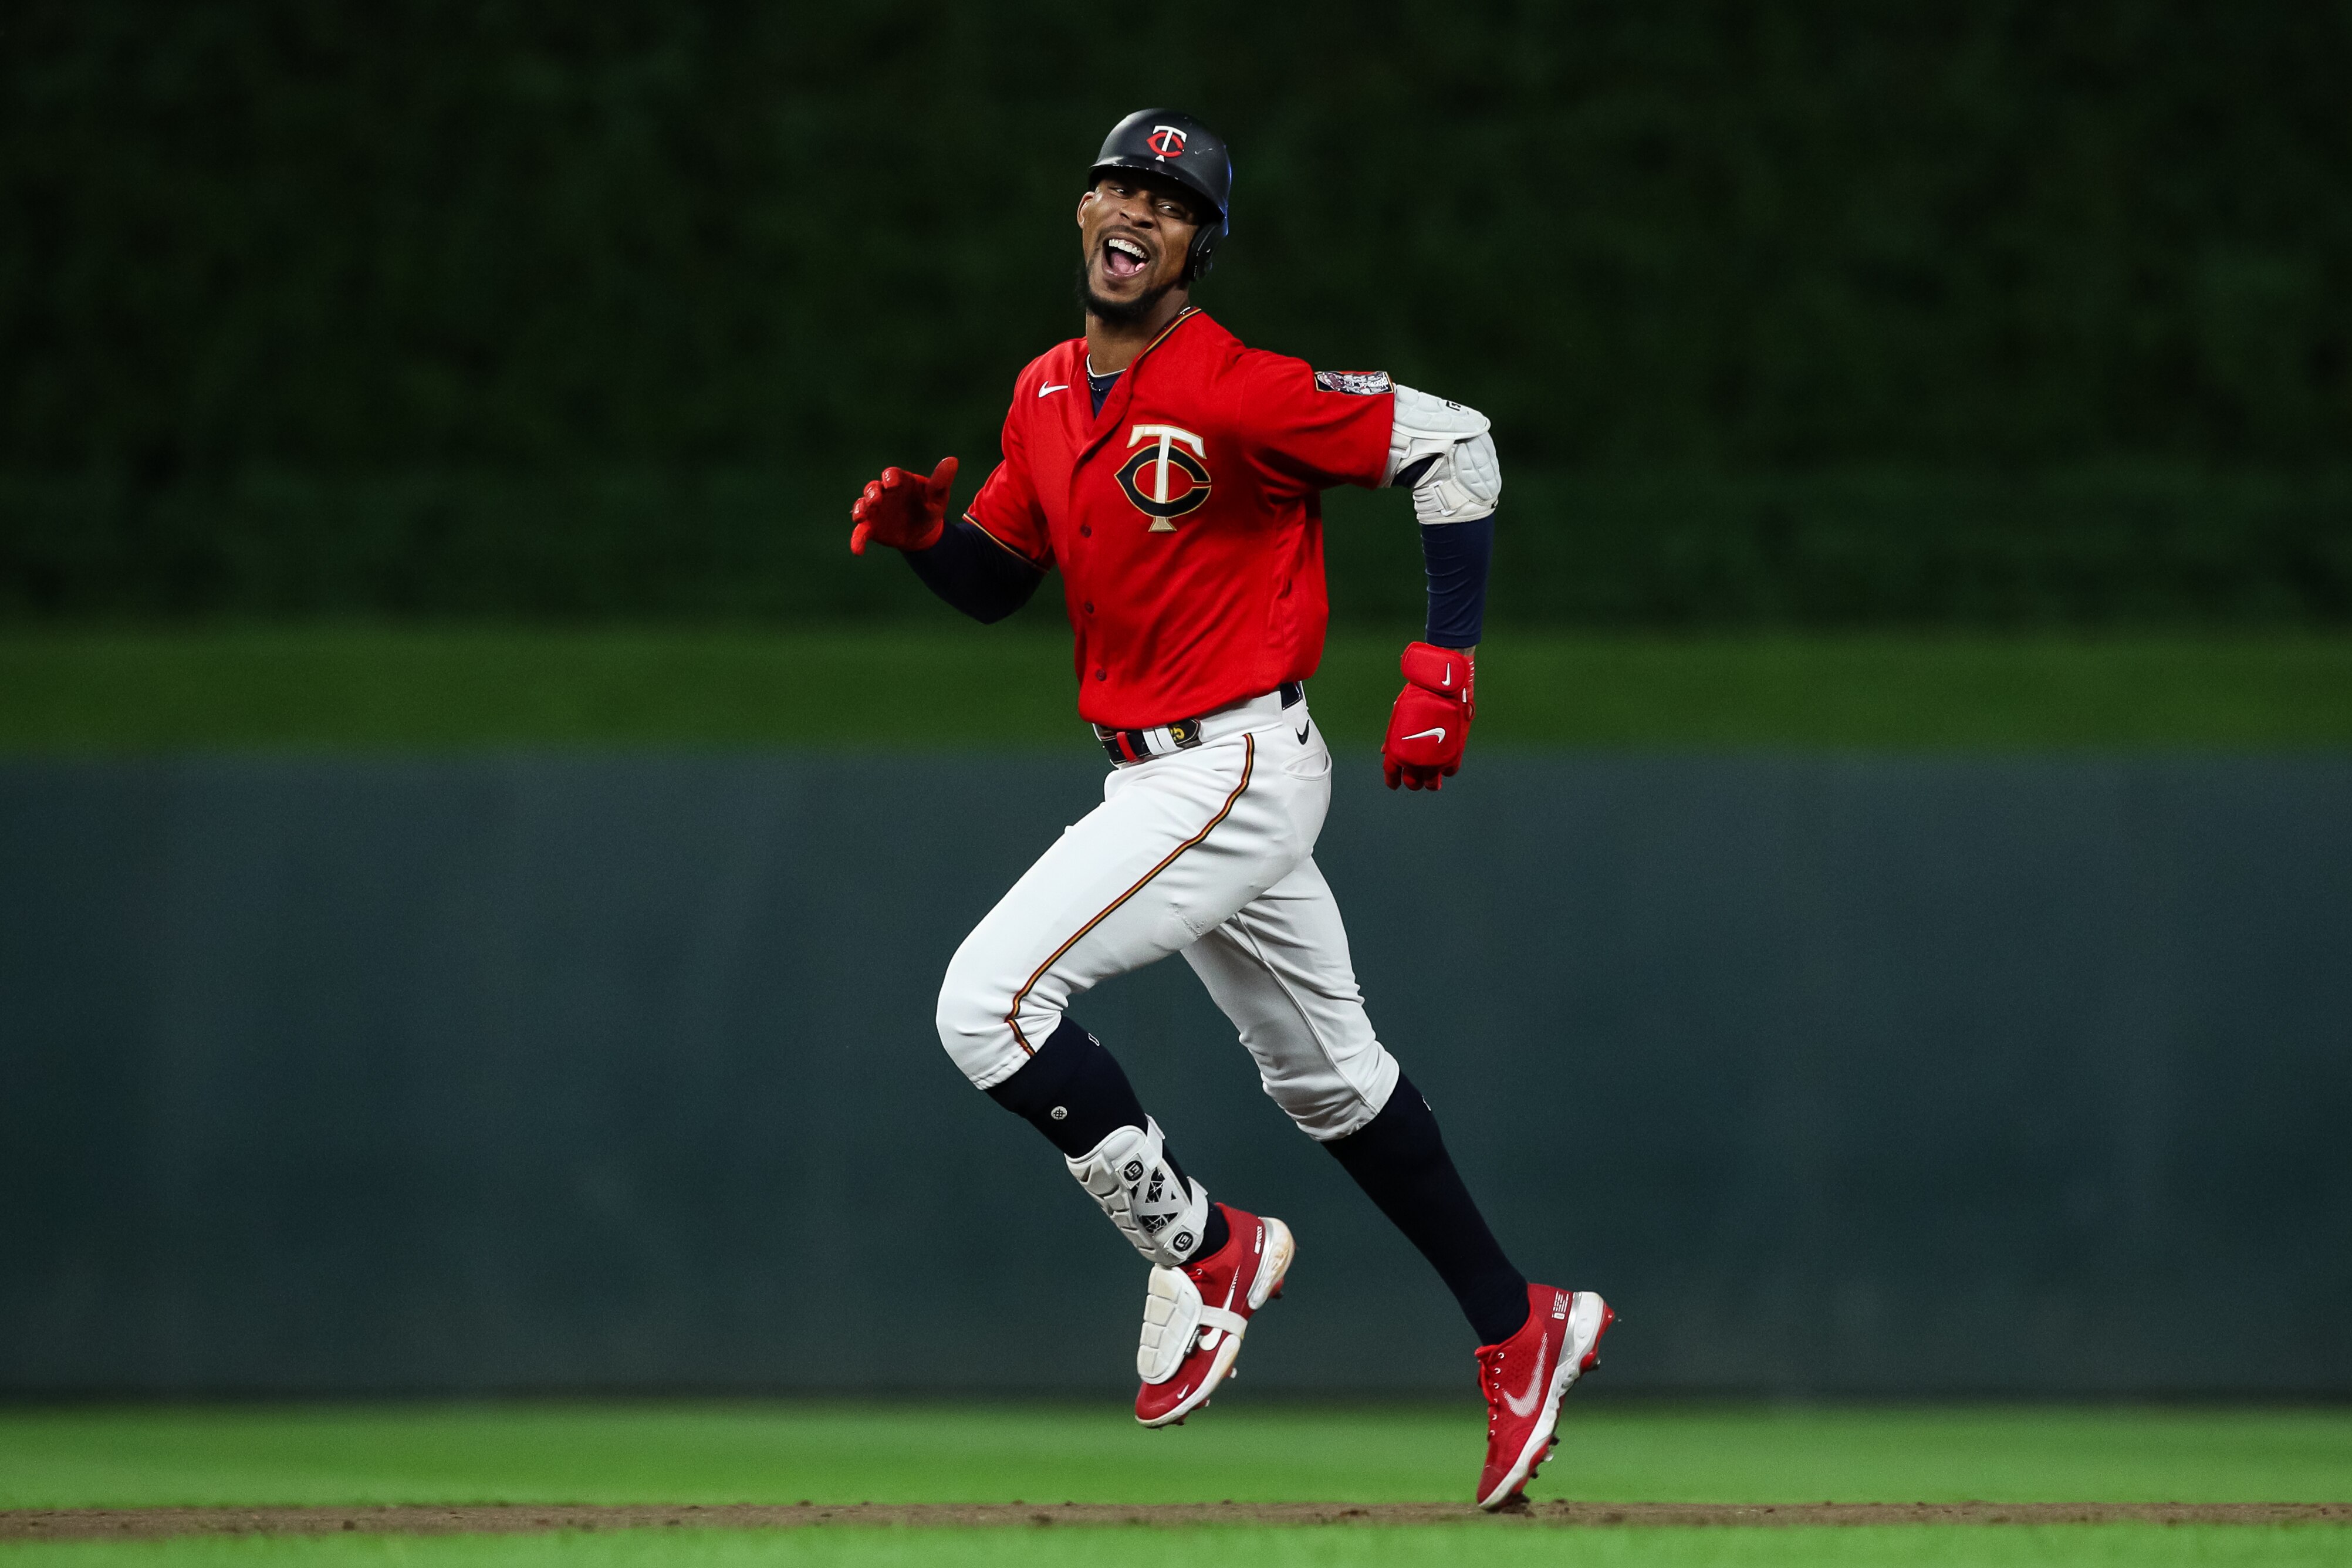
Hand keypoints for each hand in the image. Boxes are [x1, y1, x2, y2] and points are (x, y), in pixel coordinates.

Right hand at [849, 456, 957, 554]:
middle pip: (873, 487)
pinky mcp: (871, 526)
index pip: (892, 474)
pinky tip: (858, 550)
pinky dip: (857, 539)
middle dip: (872, 493)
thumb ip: (941, 481)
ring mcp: (875, 509)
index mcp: (900, 481)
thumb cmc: (930, 508)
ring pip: (862, 505)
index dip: (890, 477)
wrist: (923, 531)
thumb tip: (953, 460)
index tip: (893, 484)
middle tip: (875, 501)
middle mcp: (884, 492)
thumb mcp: (938, 496)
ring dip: (860, 509)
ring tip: (861, 517)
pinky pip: (861, 531)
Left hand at [1382, 642, 1473, 790]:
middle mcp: (1414, 760)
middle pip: (1412, 782)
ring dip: (1430, 783)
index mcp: (1396, 750)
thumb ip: (1393, 738)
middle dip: (1413, 781)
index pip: (1391, 775)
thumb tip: (1385, 751)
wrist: (1441, 687)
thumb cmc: (1418, 696)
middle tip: (1416, 778)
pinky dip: (1447, 770)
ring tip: (1432, 780)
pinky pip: (1449, 771)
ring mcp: (1434, 760)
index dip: (1392, 781)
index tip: (1395, 785)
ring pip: (1431, 784)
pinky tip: (1445, 764)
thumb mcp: (1399, 717)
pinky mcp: (1453, 755)